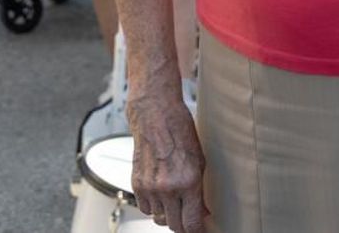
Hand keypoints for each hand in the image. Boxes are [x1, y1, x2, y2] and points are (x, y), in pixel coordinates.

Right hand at [127, 88, 206, 232]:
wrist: (155, 116)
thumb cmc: (180, 132)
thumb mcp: (200, 161)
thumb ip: (200, 190)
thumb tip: (201, 212)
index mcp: (188, 182)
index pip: (191, 223)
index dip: (196, 230)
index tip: (200, 229)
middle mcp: (167, 188)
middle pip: (174, 226)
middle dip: (183, 225)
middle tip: (189, 218)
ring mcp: (150, 188)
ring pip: (158, 219)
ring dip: (168, 214)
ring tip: (175, 201)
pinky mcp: (137, 185)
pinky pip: (145, 209)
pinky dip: (153, 207)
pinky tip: (161, 195)